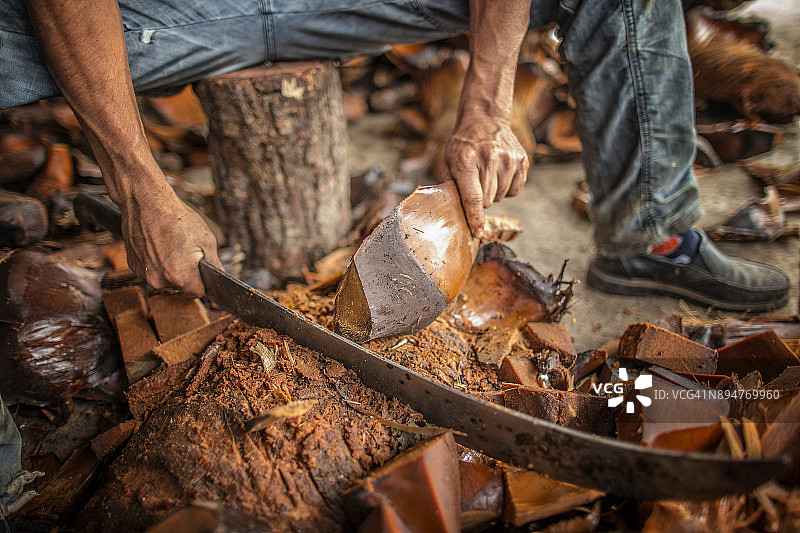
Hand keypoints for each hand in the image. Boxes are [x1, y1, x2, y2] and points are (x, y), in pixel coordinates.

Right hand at [120, 187, 220, 297]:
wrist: (146, 202)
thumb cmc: (177, 218)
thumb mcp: (206, 240)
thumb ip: (214, 263)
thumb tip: (220, 277)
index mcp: (180, 276)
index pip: (198, 292)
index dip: (203, 281)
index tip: (202, 269)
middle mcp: (159, 280)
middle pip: (180, 287)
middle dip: (187, 274)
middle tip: (186, 250)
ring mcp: (144, 274)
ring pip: (165, 279)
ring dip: (170, 268)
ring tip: (171, 245)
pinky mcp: (133, 266)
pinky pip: (151, 270)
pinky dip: (156, 262)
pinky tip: (158, 244)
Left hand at [441, 113, 528, 235]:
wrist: (485, 119)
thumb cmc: (463, 144)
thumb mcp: (448, 161)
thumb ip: (450, 187)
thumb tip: (454, 213)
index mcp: (467, 161)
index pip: (473, 198)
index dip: (475, 218)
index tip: (477, 232)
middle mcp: (490, 159)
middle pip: (488, 201)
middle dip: (481, 199)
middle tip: (476, 182)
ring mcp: (509, 159)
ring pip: (502, 197)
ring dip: (494, 192)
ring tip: (487, 174)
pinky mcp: (522, 160)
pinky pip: (516, 190)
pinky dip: (507, 187)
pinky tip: (500, 173)